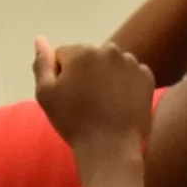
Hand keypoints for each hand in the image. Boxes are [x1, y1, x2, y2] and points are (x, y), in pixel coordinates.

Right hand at [33, 38, 154, 156]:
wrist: (110, 148)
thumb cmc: (73, 122)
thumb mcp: (46, 95)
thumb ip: (42, 64)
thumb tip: (40, 39)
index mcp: (82, 52)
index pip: (64, 55)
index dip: (61, 76)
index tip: (67, 96)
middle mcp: (109, 50)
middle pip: (90, 57)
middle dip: (85, 73)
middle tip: (86, 102)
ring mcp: (131, 63)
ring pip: (111, 64)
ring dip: (106, 76)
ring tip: (104, 104)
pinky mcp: (147, 77)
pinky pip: (130, 75)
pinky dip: (125, 84)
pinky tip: (120, 104)